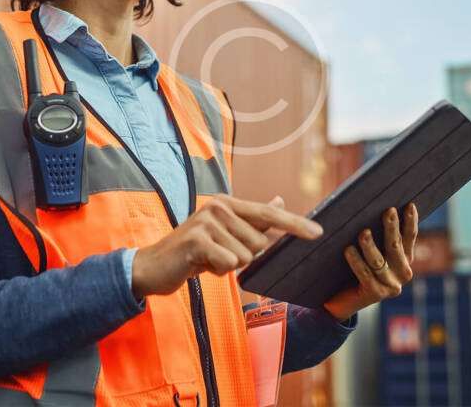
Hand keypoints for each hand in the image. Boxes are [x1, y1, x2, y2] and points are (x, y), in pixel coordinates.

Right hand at [131, 194, 322, 298]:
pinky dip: (217, 271)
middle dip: (243, 257)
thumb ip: (252, 219)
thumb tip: (280, 199)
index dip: (295, 224)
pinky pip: (228, 263)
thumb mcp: (224, 233)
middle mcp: (219, 207)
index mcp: (228, 204)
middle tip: (217, 255)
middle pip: (259, 243)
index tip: (318, 232)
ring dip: (228, 266)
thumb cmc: (193, 252)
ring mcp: (207, 221)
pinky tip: (200, 266)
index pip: (269, 213)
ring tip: (207, 260)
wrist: (152, 266)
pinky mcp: (197, 240)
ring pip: (245, 256)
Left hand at [322, 202, 417, 321]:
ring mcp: (391, 285)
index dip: (411, 221)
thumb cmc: (356, 265)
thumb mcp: (370, 249)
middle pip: (395, 246)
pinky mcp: (376, 294)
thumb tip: (372, 207)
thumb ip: (376, 233)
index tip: (409, 205)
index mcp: (404, 259)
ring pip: (379, 261)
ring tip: (363, 233)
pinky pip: (365, 274)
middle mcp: (403, 273)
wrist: (342, 299)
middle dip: (392, 228)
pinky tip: (348, 250)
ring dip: (370, 246)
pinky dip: (356, 262)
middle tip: (388, 211)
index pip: (410, 237)